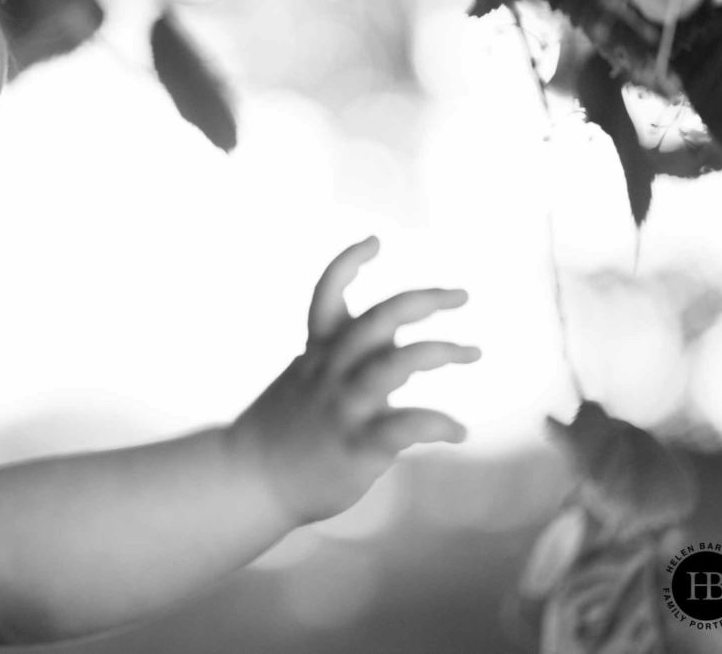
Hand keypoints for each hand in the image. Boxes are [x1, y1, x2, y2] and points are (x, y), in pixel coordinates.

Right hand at [226, 235, 479, 526]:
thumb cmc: (286, 429)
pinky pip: (403, 427)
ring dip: (437, 352)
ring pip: (391, 366)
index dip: (348, 263)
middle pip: (375, 321)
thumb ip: (353, 355)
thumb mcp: (309, 379)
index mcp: (315, 353)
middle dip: (422, 301)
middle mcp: (328, 374)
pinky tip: (459, 432)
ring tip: (472, 352)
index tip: (375, 241)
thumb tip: (401, 340)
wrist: (249, 481)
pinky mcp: (355, 447)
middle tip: (461, 296)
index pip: (326, 294)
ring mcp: (342, 409)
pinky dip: (438, 424)